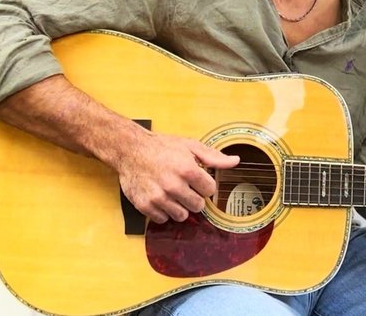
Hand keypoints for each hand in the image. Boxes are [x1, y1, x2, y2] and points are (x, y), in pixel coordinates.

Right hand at [116, 129, 239, 223]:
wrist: (130, 149)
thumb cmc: (161, 146)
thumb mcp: (190, 146)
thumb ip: (213, 157)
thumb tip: (235, 161)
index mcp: (188, 170)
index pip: (210, 191)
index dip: (205, 185)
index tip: (197, 180)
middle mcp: (173, 186)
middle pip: (197, 206)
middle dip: (194, 197)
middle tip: (184, 186)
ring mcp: (158, 198)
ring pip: (181, 216)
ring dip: (179, 206)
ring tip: (173, 193)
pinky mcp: (145, 206)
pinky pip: (163, 219)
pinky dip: (163, 211)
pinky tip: (161, 198)